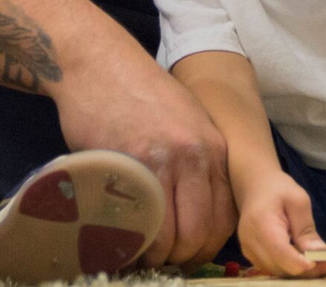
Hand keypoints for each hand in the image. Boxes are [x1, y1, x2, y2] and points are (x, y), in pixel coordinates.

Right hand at [51, 48, 236, 269]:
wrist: (99, 63)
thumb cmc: (137, 94)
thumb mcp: (183, 123)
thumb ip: (194, 163)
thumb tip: (193, 213)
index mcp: (214, 148)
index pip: (226, 216)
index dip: (206, 245)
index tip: (187, 254)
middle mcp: (198, 156)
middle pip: (203, 232)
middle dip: (184, 258)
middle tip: (162, 262)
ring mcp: (166, 160)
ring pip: (176, 234)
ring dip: (158, 255)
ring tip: (141, 254)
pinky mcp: (133, 163)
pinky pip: (143, 222)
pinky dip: (134, 242)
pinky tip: (123, 240)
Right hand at [235, 171, 325, 277]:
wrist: (254, 185)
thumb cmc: (277, 188)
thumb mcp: (298, 200)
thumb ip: (306, 228)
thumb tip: (319, 251)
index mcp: (262, 226)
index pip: (284, 256)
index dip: (306, 264)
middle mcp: (251, 243)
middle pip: (282, 269)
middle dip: (309, 271)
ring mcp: (248, 251)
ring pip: (278, 272)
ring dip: (301, 272)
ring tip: (323, 263)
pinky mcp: (251, 255)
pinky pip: (273, 268)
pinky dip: (291, 268)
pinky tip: (305, 260)